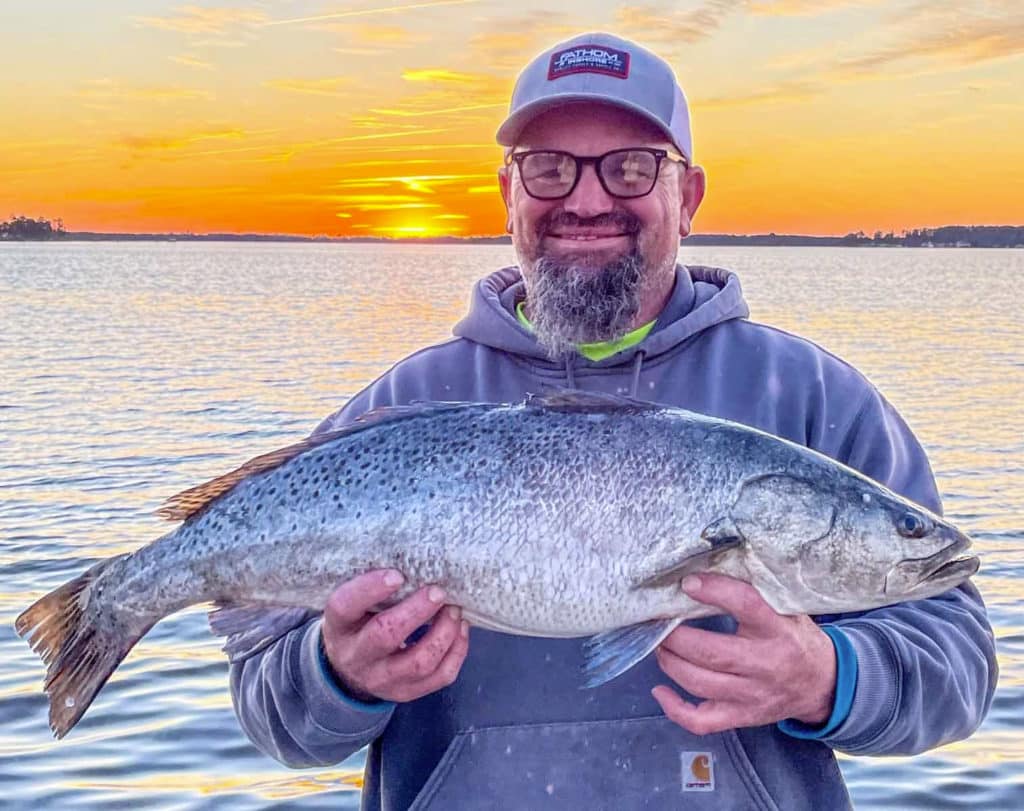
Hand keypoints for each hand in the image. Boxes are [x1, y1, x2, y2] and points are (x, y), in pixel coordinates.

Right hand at [320, 570, 469, 702]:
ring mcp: (382, 679)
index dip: (371, 589)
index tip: (397, 574)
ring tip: (454, 610)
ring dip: (444, 632)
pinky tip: (460, 630)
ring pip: (419, 662)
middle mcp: (356, 655)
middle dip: (417, 611)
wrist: (350, 670)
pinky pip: (439, 677)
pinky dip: (457, 651)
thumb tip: (418, 561)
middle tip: (437, 592)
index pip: (346, 606)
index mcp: (339, 625)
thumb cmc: (359, 622)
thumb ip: (375, 588)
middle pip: (385, 636)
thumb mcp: (354, 605)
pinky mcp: (405, 692)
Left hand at [652, 573, 836, 734]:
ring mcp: (752, 695)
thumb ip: (754, 592)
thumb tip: (706, 570)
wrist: (823, 685)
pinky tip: (660, 690)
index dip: (714, 591)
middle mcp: (766, 665)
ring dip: (670, 663)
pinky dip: (675, 709)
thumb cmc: (795, 638)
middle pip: (712, 653)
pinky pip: (702, 721)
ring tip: (660, 645)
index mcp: (779, 630)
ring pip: (700, 684)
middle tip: (658, 621)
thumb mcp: (786, 608)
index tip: (688, 583)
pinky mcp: (742, 717)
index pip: (746, 604)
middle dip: (676, 637)